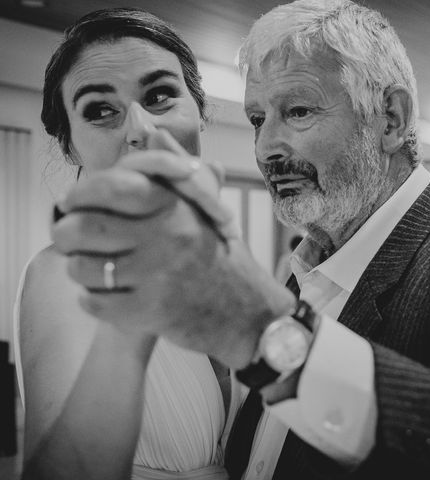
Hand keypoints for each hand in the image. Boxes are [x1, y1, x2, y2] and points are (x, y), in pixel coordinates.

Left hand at [52, 130, 294, 369]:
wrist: (247, 312)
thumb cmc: (220, 255)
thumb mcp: (204, 207)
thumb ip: (172, 168)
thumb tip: (149, 129)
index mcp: (175, 204)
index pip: (107, 188)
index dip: (79, 195)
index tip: (72, 203)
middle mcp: (166, 235)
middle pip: (82, 228)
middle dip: (65, 234)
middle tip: (68, 238)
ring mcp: (157, 275)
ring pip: (81, 268)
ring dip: (79, 269)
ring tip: (92, 268)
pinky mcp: (149, 311)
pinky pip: (94, 302)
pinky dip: (92, 300)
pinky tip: (107, 294)